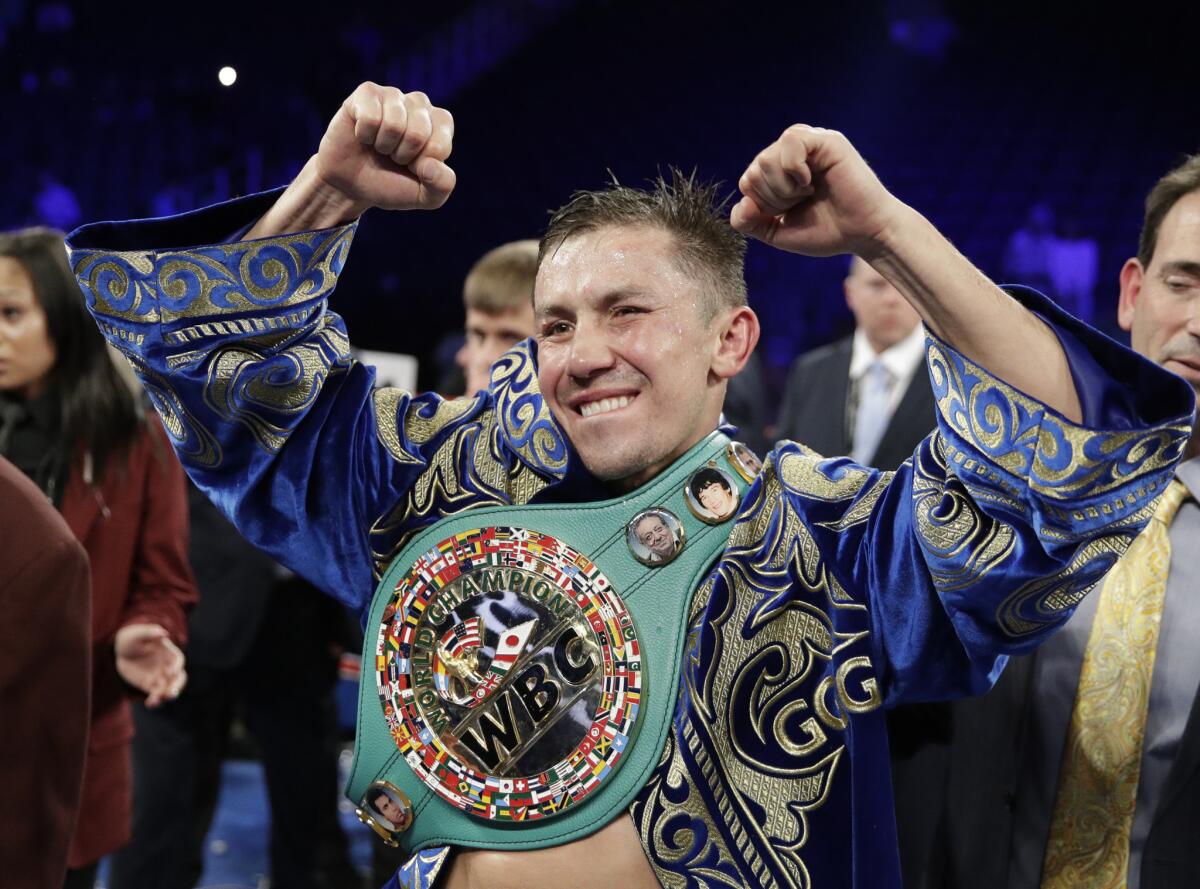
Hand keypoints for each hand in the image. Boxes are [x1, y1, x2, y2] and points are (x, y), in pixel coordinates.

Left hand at [115, 623, 186, 707]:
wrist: (123, 650)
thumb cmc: (133, 638)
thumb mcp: (138, 634)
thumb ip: (150, 632)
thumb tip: (163, 633)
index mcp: (169, 653)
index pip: (178, 661)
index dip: (176, 667)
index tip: (170, 672)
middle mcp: (168, 666)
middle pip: (178, 678)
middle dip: (176, 686)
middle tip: (171, 693)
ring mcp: (161, 677)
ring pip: (169, 689)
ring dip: (165, 696)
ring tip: (157, 700)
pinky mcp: (151, 686)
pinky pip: (156, 695)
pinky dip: (155, 701)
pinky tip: (150, 704)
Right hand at [314, 81, 455, 214]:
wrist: (351, 185)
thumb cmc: (391, 184)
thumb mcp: (425, 197)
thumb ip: (442, 185)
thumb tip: (431, 164)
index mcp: (441, 124)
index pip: (440, 146)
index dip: (421, 166)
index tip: (412, 167)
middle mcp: (420, 103)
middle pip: (418, 134)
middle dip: (402, 156)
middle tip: (392, 156)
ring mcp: (393, 95)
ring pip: (394, 124)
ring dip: (383, 146)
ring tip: (379, 146)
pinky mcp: (367, 92)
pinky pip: (370, 117)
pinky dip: (364, 135)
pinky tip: (363, 134)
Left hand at [730, 125, 903, 257]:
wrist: (863, 234)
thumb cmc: (826, 232)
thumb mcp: (777, 232)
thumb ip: (749, 221)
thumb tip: (742, 201)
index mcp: (779, 171)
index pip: (747, 181)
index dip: (763, 205)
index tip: (791, 211)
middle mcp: (791, 153)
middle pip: (754, 170)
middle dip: (774, 198)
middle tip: (803, 201)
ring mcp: (809, 144)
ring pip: (766, 158)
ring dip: (784, 188)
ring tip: (809, 192)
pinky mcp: (825, 140)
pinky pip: (790, 141)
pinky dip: (795, 170)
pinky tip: (811, 181)